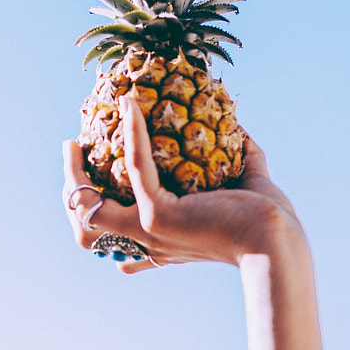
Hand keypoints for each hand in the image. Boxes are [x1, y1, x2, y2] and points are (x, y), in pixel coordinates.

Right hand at [62, 95, 301, 273]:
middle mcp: (152, 241)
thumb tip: (238, 128)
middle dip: (71, 195)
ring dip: (75, 173)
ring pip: (90, 208)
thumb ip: (239, 158)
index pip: (125, 244)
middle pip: (89, 229)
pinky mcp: (157, 215)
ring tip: (72, 142)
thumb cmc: (270, 220)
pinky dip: (130, 132)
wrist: (278, 240)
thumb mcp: (247, 187)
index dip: (102, 228)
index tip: (93, 199)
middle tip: (72, 156)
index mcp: (169, 242)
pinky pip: (134, 166)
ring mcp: (149, 230)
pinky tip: (129, 104)